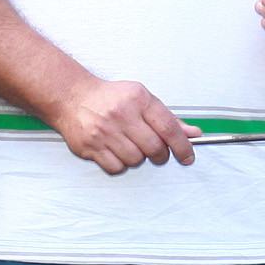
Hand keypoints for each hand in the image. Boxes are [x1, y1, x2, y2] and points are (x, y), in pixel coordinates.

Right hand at [47, 75, 199, 173]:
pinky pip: (116, 168)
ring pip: (136, 160)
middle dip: (161, 155)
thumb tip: (193, 134)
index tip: (188, 157)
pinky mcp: (90, 147)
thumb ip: (169, 118)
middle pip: (154, 148)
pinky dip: (122, 164)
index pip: (169, 128)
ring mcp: (104, 132)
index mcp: (139, 100)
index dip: (183, 146)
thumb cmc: (110, 97)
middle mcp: (121, 115)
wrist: (72, 97)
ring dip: (139, 158)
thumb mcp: (143, 99)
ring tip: (132, 145)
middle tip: (158, 152)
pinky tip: (118, 151)